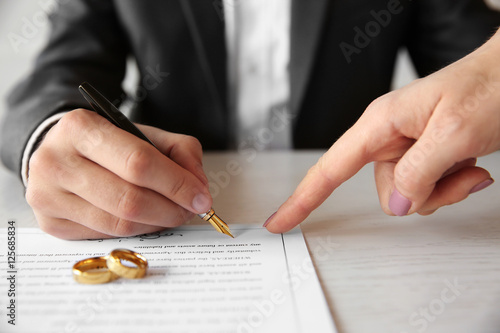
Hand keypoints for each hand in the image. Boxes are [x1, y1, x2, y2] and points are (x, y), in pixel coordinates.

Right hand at [26, 109, 211, 238]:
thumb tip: (199, 188)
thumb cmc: (107, 143)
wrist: (60, 152)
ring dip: (157, 223)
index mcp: (80, 127)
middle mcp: (56, 161)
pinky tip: (147, 220)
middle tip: (191, 210)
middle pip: (129, 199)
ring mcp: (48, 196)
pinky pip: (106, 236)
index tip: (201, 197)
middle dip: (171, 209)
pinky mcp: (51, 223)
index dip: (176, 184)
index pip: (138, 162)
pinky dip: (137, 231)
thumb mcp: (144, 133)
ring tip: (173, 213)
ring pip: (119, 224)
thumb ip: (180, 152)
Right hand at [265, 31, 499, 232]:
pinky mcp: (424, 153)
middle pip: (385, 191)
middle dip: (423, 193)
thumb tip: (396, 204)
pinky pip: (428, 188)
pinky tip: (471, 164)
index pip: (329, 168)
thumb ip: (418, 173)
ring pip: (409, 194)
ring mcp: (407, 146)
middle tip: (455, 171)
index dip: (301, 199)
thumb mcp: (454, 133)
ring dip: (444, 189)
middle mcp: (388, 136)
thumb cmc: (490, 85)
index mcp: (380, 123)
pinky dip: (453, 185)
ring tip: (468, 162)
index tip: (279, 221)